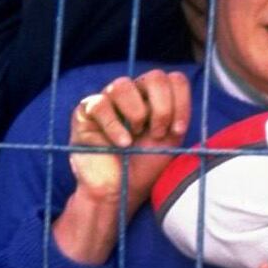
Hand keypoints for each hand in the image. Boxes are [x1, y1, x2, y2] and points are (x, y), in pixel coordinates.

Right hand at [68, 69, 192, 208]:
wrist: (119, 190)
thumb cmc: (144, 165)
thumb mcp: (170, 141)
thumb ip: (178, 116)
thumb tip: (182, 92)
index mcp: (155, 97)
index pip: (174, 80)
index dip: (181, 102)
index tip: (178, 131)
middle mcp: (132, 93)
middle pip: (155, 76)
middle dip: (162, 108)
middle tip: (159, 134)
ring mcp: (107, 99)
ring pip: (123, 85)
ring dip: (137, 113)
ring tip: (135, 137)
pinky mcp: (85, 112)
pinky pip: (100, 105)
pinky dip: (114, 126)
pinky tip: (121, 143)